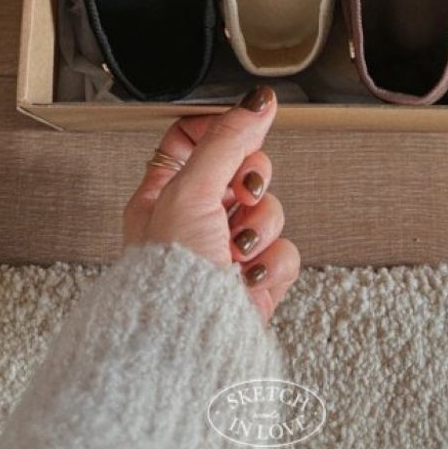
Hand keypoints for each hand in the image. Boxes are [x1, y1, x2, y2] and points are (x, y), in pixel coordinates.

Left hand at [123, 86, 299, 323]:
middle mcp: (194, 219)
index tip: (240, 129)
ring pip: (268, 209)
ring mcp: (226, 251)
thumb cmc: (166, 278)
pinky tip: (249, 276)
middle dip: (250, 182)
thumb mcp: (191, 192)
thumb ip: (226, 141)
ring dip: (260, 227)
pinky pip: (284, 251)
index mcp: (163, 193)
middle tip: (241, 193)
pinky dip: (271, 264)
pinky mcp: (255, 280)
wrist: (188, 345)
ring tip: (237, 249)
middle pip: (241, 170)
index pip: (192, 138)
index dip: (221, 131)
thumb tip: (255, 102)